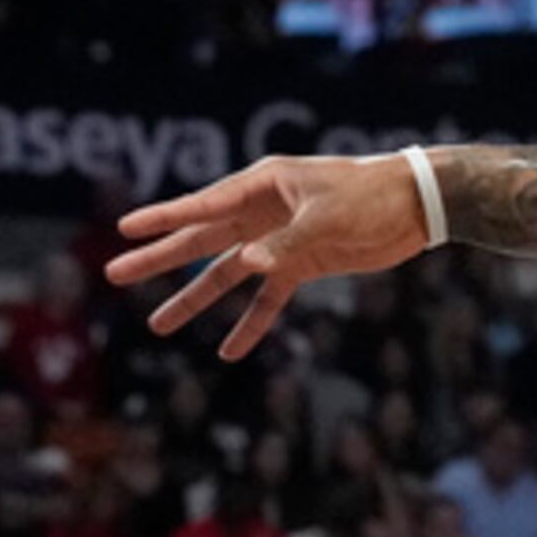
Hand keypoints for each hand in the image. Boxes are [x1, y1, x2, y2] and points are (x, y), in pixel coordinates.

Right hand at [107, 152, 438, 358]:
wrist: (421, 205)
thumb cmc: (375, 197)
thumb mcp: (329, 218)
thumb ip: (287, 242)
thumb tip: (248, 264)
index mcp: (265, 186)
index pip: (204, 205)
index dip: (164, 219)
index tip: (125, 228)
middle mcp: (265, 212)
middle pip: (202, 239)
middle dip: (161, 258)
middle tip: (115, 273)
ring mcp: (281, 240)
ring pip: (227, 273)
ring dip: (196, 299)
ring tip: (157, 325)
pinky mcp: (303, 264)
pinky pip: (269, 297)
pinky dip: (252, 323)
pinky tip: (229, 350)